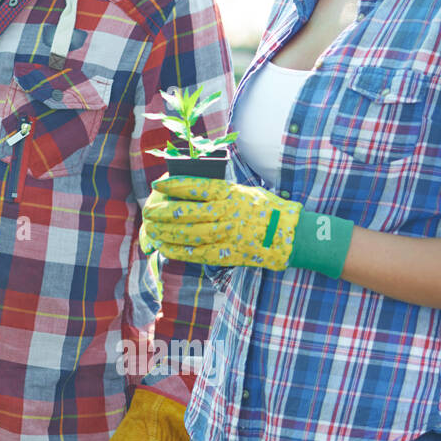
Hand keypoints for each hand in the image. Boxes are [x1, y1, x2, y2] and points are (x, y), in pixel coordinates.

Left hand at [141, 176, 352, 276]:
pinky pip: (196, 253)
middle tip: (148, 210)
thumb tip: (189, 190)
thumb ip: (220, 192)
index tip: (157, 185)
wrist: (292, 236)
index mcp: (230, 194)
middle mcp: (226, 214)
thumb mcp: (245, 192)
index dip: (173, 187)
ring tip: (151, 228)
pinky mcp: (227, 254)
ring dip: (165, 232)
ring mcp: (226, 235)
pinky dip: (177, 250)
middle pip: (186, 212)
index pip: (195, 187)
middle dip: (163, 212)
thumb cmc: (267, 209)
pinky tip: (164, 246)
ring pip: (187, 233)